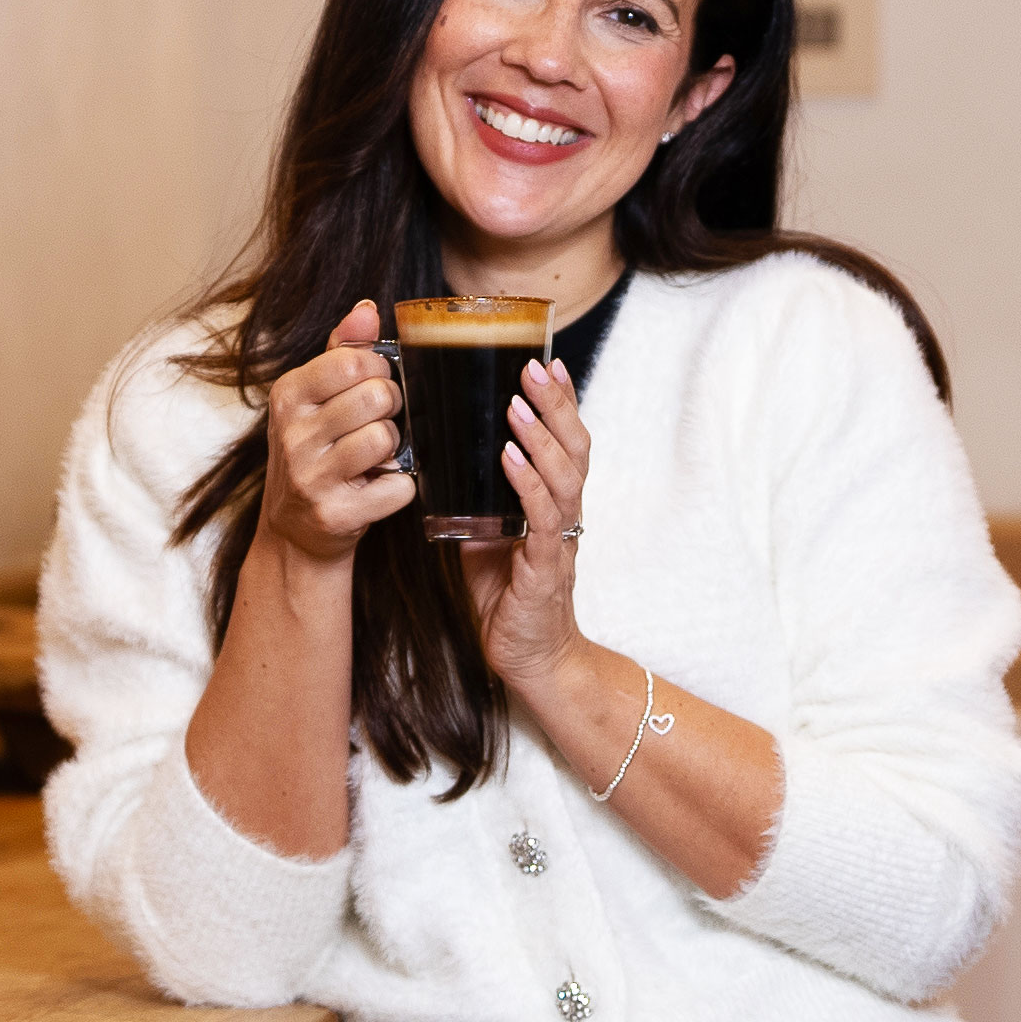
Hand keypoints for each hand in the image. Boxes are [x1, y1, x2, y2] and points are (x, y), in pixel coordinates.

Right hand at [255, 301, 415, 563]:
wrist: (293, 531)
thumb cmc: (314, 452)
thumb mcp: (315, 398)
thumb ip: (343, 351)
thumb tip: (367, 311)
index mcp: (288, 396)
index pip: (355, 362)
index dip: (381, 371)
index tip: (373, 387)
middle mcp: (293, 435)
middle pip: (377, 398)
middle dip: (391, 409)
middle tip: (378, 423)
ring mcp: (311, 478)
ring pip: (386, 439)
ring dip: (394, 448)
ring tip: (375, 456)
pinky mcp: (335, 515)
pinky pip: (398, 486)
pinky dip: (400, 486)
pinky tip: (378, 487)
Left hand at [458, 356, 590, 685]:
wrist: (529, 657)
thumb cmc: (509, 595)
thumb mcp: (488, 534)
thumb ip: (479, 499)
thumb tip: (446, 461)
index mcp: (554, 502)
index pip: (566, 442)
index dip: (561, 403)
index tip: (548, 363)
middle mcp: (565, 514)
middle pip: (574, 448)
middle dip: (556, 405)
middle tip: (533, 368)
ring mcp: (558, 539)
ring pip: (563, 478)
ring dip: (541, 438)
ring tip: (518, 404)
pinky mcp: (544, 567)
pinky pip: (541, 519)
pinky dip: (527, 485)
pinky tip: (510, 459)